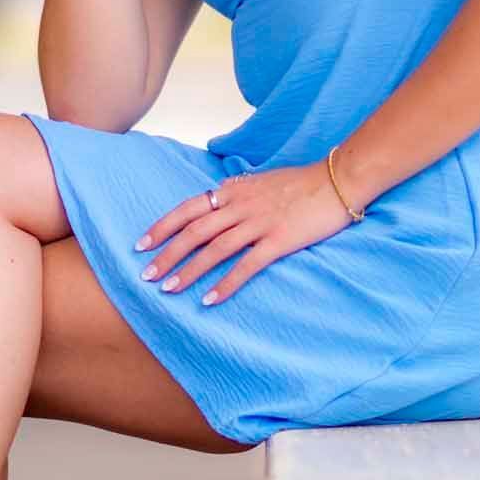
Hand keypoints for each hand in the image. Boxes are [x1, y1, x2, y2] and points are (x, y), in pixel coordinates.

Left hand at [133, 160, 365, 306]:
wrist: (338, 179)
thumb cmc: (300, 182)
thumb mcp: (260, 179)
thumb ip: (237, 188)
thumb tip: (218, 192)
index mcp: (233, 189)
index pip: (187, 209)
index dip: (162, 227)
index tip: (141, 245)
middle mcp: (240, 205)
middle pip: (194, 232)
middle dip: (167, 254)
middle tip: (146, 275)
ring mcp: (259, 223)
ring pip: (214, 249)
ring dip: (188, 271)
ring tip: (169, 289)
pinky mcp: (279, 240)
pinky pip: (246, 265)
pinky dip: (225, 284)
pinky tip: (209, 299)